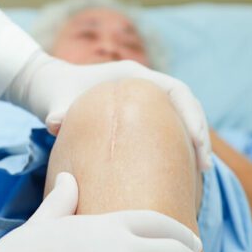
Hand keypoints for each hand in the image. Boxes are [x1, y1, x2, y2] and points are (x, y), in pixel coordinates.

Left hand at [6, 52, 211, 169]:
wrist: (47, 89)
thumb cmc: (54, 92)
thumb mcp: (54, 101)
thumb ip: (57, 110)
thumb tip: (54, 123)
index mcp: (133, 74)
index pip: (177, 90)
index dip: (192, 115)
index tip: (197, 143)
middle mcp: (144, 85)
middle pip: (185, 107)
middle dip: (199, 135)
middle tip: (203, 168)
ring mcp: (144, 101)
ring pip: (178, 121)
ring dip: (190, 145)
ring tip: (196, 177)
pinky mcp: (139, 118)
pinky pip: (165, 132)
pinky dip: (174, 150)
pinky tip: (175, 177)